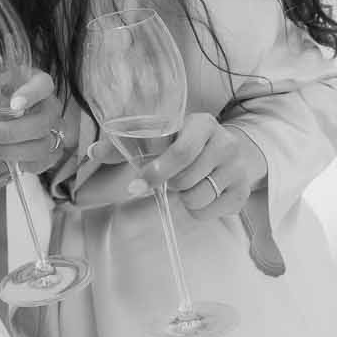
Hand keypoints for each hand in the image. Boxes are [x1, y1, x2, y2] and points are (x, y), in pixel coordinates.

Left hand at [0, 70, 72, 177]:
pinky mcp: (49, 153)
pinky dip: (15, 162)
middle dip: (9, 131)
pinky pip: (38, 163)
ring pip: (39, 145)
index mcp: (34, 82)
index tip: (14, 105)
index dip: (32, 94)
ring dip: (6, 150)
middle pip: (41, 121)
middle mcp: (48, 106)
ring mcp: (52, 131)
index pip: (43, 84)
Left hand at [85, 112, 265, 218]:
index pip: (181, 152)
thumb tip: (92, 151)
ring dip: (184, 198)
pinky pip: (211, 212)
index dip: (156, 172)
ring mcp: (238, 168)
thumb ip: (126, 146)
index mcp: (203, 124)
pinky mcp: (243, 191)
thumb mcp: (161, 139)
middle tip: (171, 178)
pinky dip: (199, 210)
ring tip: (188, 185)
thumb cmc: (187, 145)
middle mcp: (226, 143)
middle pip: (186, 179)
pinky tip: (202, 195)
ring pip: (198, 198)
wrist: (231, 151)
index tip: (136, 186)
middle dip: (171, 184)